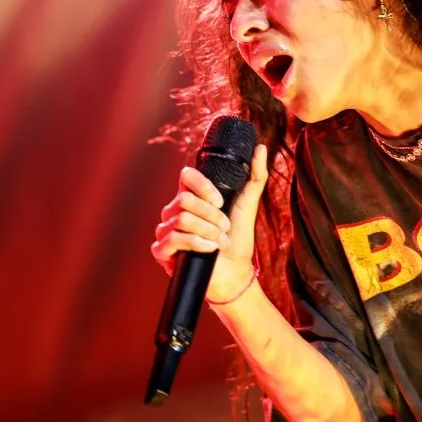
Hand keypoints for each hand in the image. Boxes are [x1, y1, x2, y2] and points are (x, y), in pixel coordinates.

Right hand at [151, 144, 268, 301]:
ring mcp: (166, 230)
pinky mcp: (162, 250)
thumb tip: (260, 148)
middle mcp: (174, 210)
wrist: (235, 272)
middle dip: (213, 216)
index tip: (221, 202)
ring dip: (208, 231)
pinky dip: (197, 244)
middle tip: (225, 228)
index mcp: (191, 196)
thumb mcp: (249, 203)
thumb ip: (255, 175)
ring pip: (182, 219)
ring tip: (220, 241)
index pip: (186, 176)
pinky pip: (172, 239)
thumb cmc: (238, 238)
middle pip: (185, 199)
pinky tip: (208, 250)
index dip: (204, 186)